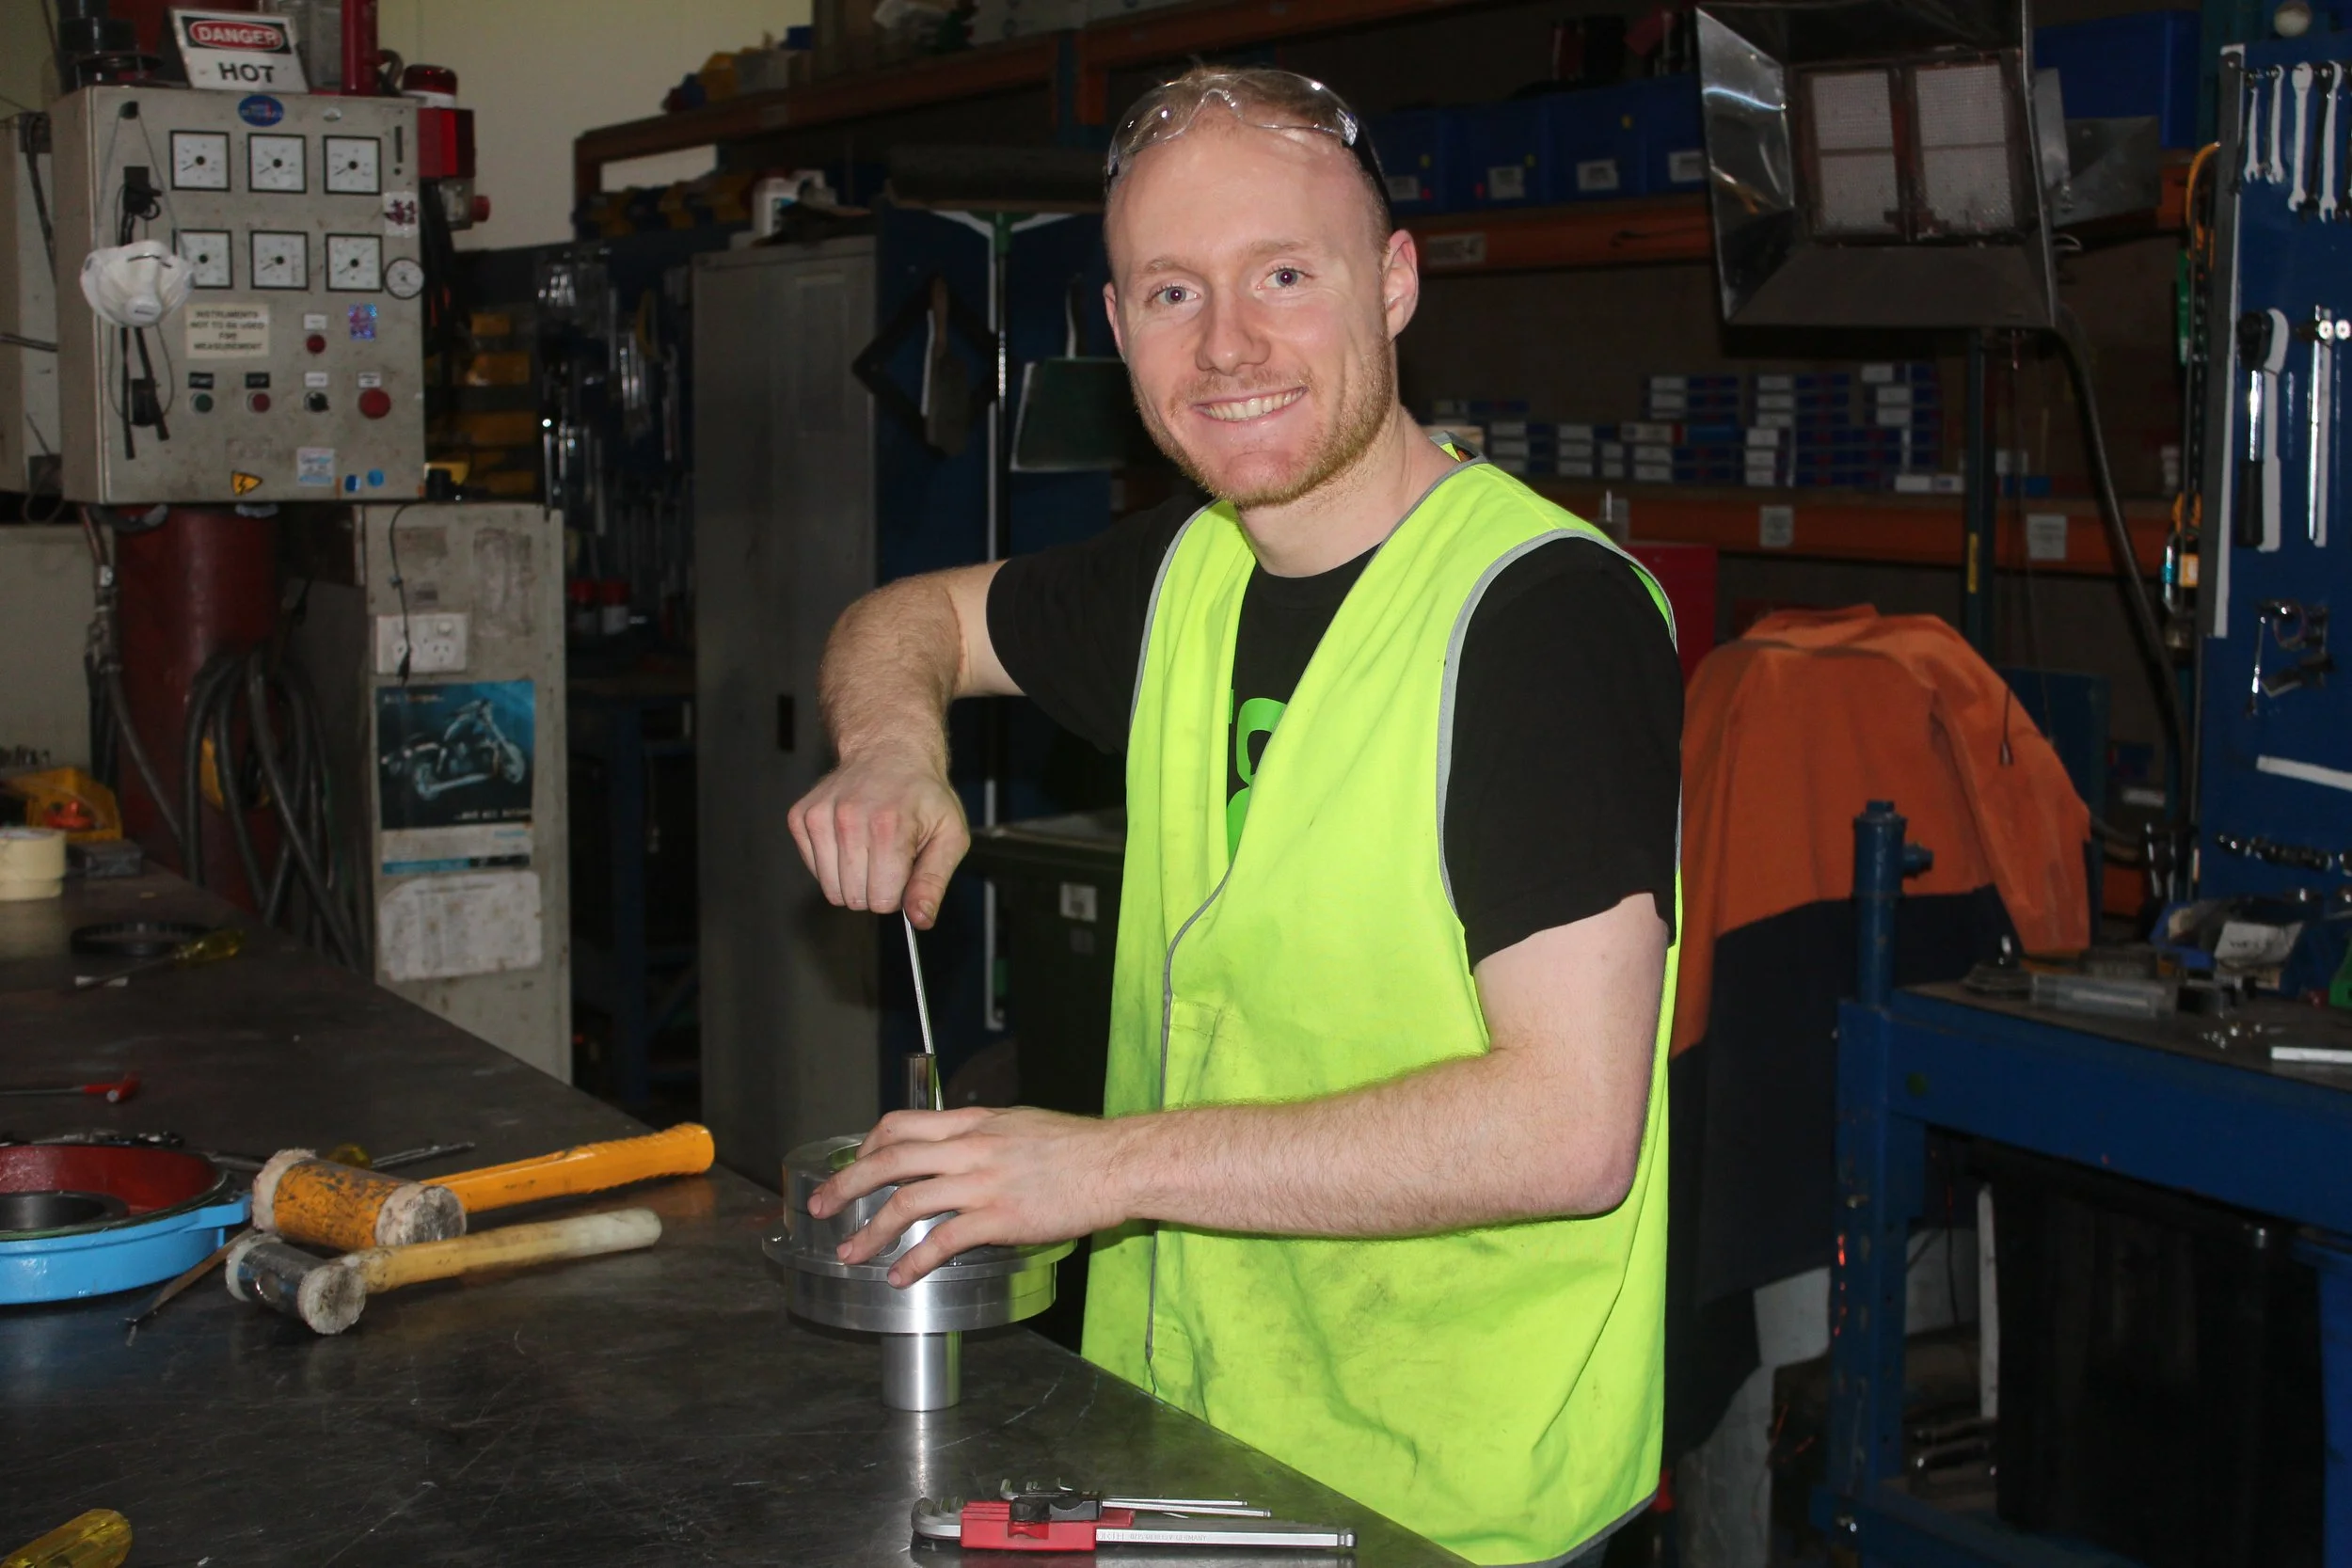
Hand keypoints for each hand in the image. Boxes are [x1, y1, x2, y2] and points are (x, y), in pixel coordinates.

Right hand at [786, 748, 967, 926]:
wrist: (890, 751)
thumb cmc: (923, 795)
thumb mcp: (950, 836)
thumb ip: (934, 882)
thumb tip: (920, 919)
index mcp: (889, 826)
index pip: (882, 899)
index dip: (898, 893)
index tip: (905, 868)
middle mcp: (849, 819)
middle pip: (855, 898)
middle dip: (876, 888)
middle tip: (890, 857)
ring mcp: (820, 816)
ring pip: (831, 889)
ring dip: (853, 879)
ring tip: (870, 848)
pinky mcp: (800, 817)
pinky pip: (815, 870)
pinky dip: (833, 864)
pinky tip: (850, 839)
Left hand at [806, 1106, 1131, 1285]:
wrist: (1117, 1163)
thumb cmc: (1079, 1147)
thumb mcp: (1022, 1125)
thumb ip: (986, 1137)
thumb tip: (964, 1151)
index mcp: (974, 1123)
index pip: (902, 1124)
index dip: (869, 1145)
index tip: (856, 1164)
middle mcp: (970, 1148)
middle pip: (889, 1160)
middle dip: (846, 1184)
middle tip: (820, 1207)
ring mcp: (982, 1182)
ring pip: (906, 1201)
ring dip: (869, 1230)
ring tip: (850, 1252)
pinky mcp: (999, 1217)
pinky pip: (942, 1240)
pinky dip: (914, 1260)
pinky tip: (900, 1276)